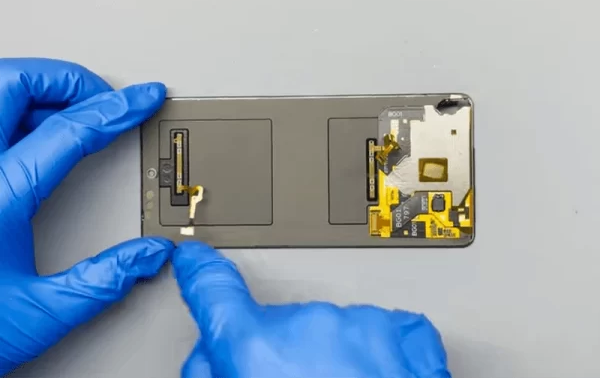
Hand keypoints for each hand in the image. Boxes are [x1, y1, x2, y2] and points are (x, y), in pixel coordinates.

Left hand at [0, 58, 173, 374]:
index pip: (70, 130)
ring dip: (32, 87)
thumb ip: (101, 282)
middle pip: (14, 83)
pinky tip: (22, 126)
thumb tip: (146, 256)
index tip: (143, 98)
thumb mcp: (39, 314)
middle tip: (103, 95)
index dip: (117, 108)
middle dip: (68, 79)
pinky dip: (7, 109)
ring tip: (68, 104)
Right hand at [173, 242, 450, 377]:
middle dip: (278, 357)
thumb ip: (213, 377)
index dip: (200, 273)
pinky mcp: (404, 334)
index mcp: (256, 351)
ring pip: (328, 331)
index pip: (213, 293)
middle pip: (276, 328)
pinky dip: (375, 353)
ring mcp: (361, 325)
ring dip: (330, 359)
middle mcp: (307, 326)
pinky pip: (377, 330)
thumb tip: (209, 361)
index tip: (194, 258)